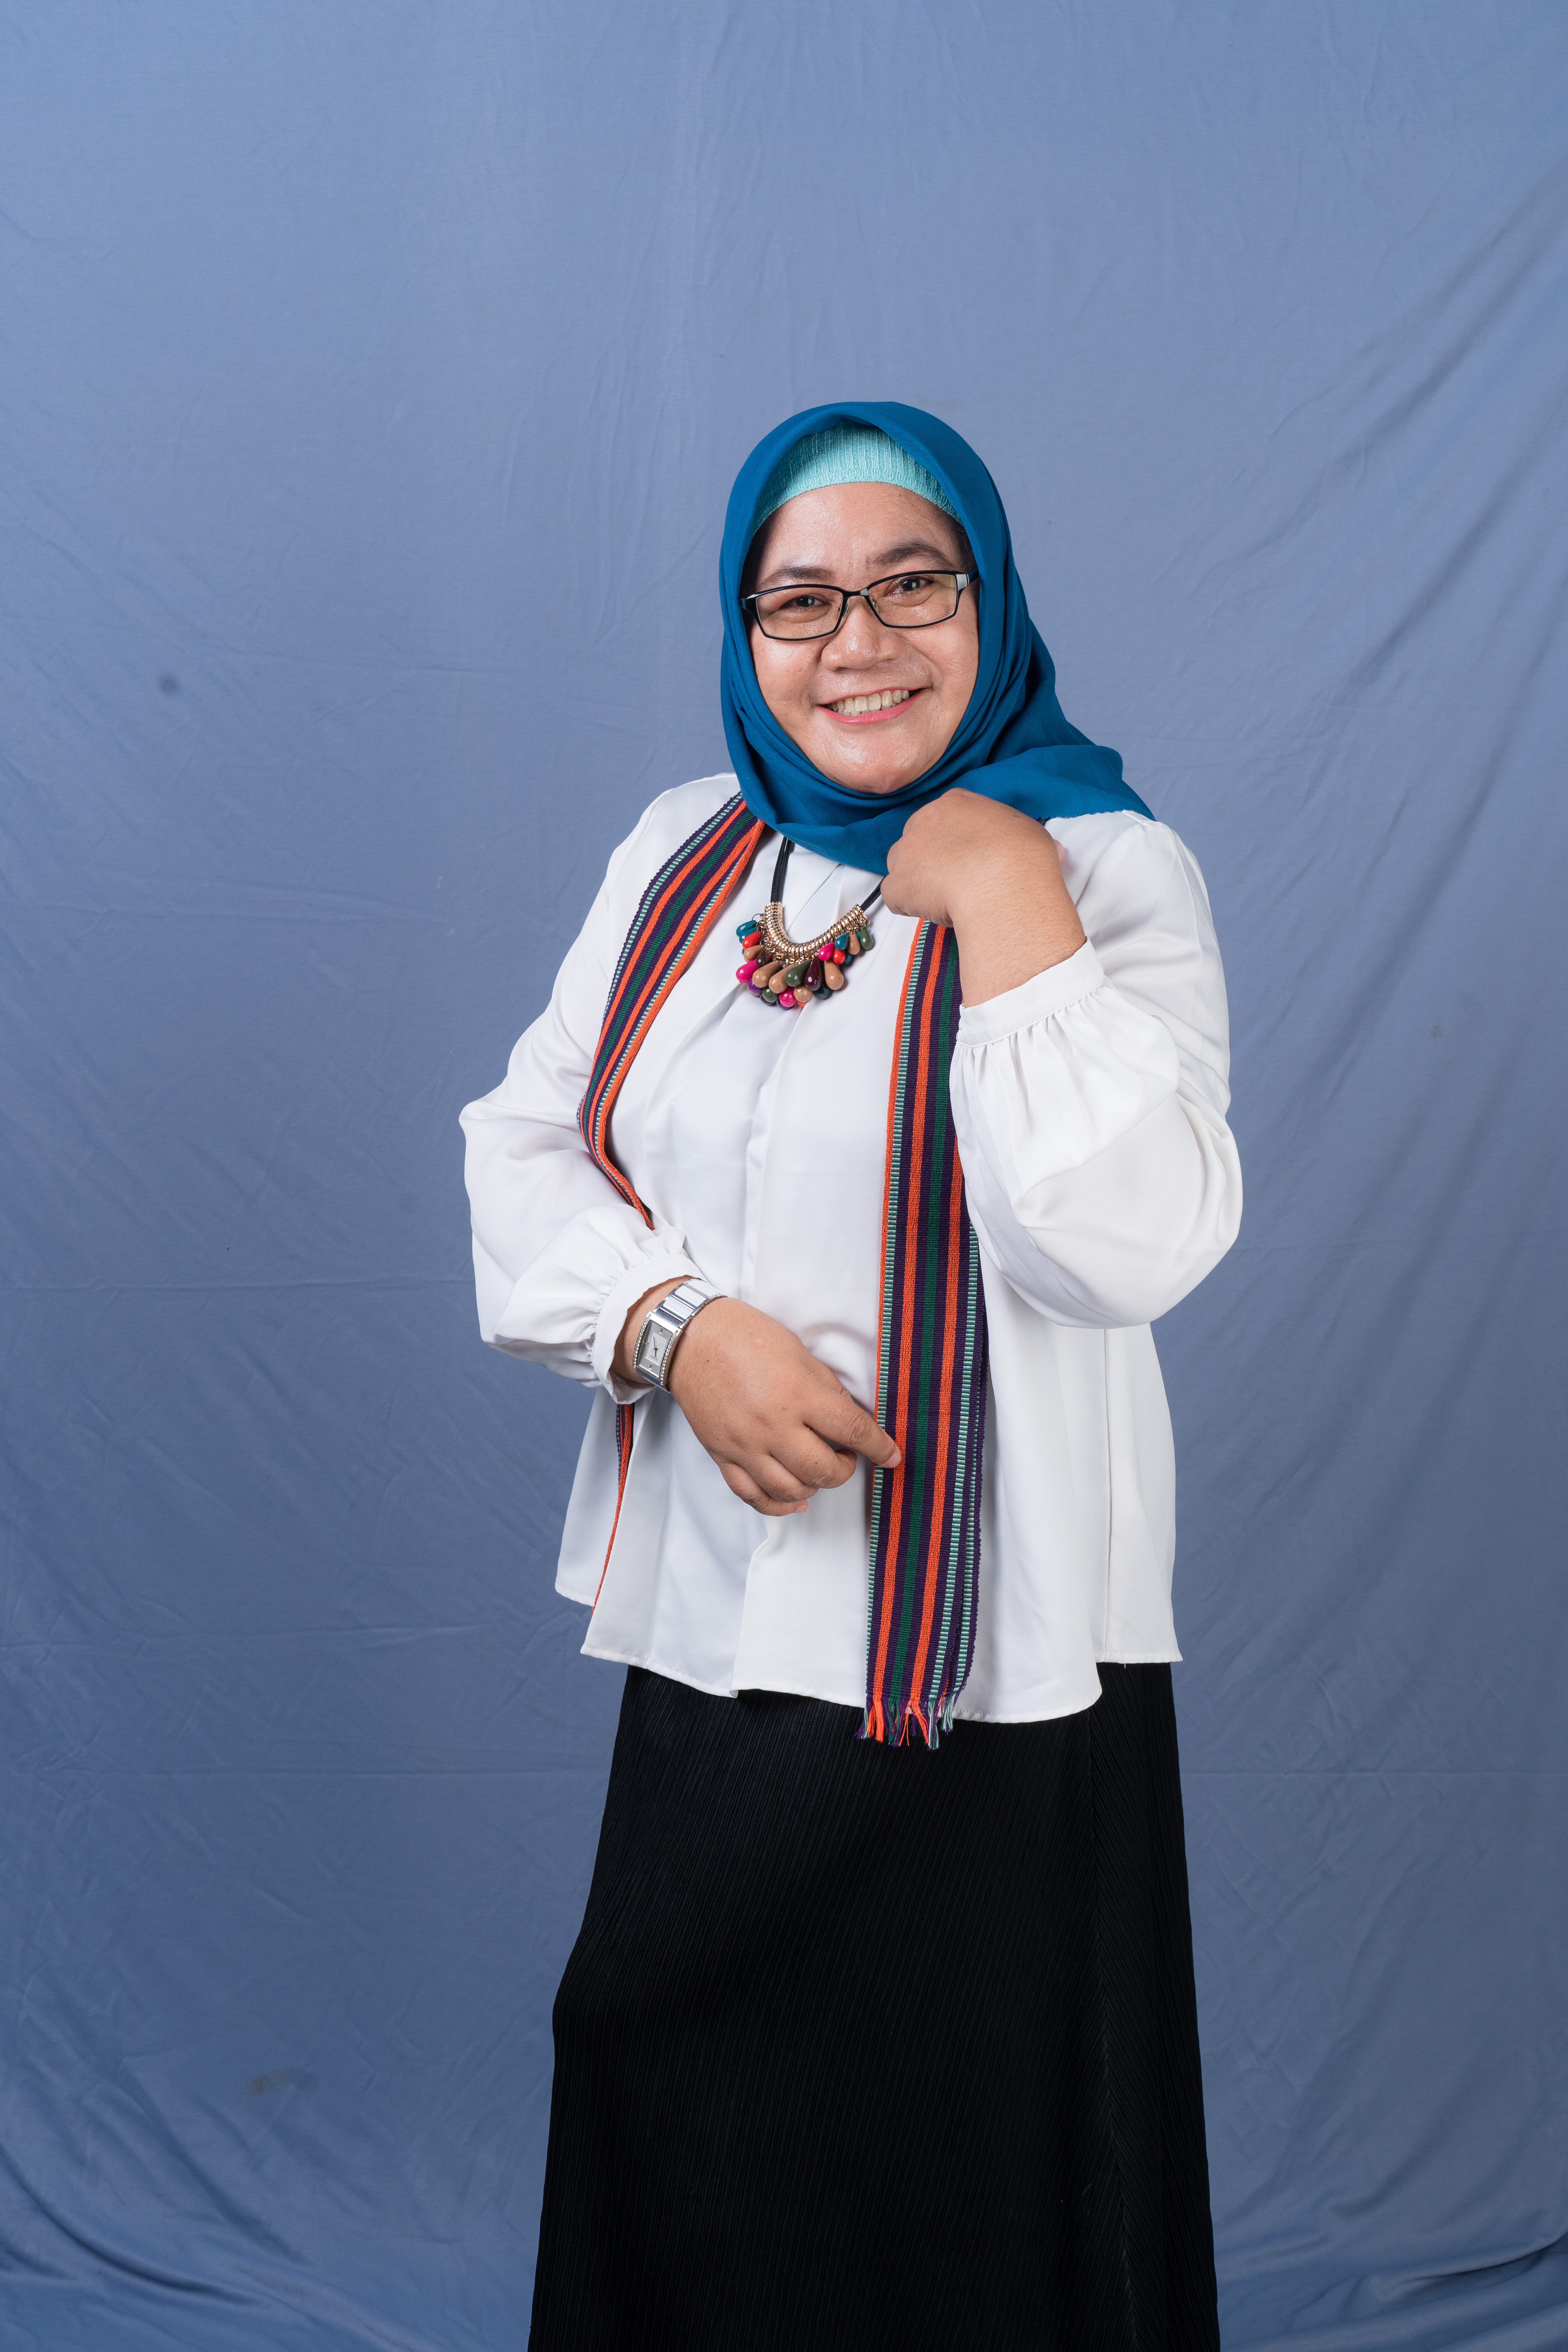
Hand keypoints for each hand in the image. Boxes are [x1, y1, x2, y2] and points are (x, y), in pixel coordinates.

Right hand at [615, 1286, 900, 1515]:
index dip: (880, 1448)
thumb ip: (828, 1391)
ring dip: (815, 1486)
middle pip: (824, 1471)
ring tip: (817, 1467)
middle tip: (846, 1455)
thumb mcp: (800, 1353)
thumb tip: (852, 1424)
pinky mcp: (723, 1457)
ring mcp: (745, 1446)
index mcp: (798, 1394)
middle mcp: (772, 1426)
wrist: (691, 1341)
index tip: (893, 1456)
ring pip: (792, 1491)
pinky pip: (754, 1497)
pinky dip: (779, 1505)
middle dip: (846, 1470)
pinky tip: (794, 1499)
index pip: (852, 1432)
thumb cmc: (748, 1338)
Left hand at [881, 787, 1085, 1003]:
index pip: (945, 819)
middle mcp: (923, 819)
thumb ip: (1017, 837)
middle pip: (919, 840)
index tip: (969, 860)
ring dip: (919, 882)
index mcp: (955, 802)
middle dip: (933, 861)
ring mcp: (905, 851)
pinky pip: (894, 896)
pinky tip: (932, 912)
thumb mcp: (1029, 832)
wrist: (1003, 884)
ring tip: (947, 900)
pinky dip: (908, 906)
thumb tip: (1037, 850)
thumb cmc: (1022, 856)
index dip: (954, 843)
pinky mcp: (897, 883)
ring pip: (903, 866)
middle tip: (958, 883)